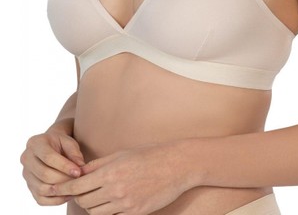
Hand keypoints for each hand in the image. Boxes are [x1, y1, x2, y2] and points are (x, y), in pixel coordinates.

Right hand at [21, 128, 84, 205]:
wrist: (51, 146)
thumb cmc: (61, 143)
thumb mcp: (69, 141)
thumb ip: (74, 152)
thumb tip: (81, 167)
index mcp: (35, 143)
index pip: (48, 157)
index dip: (64, 166)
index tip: (78, 172)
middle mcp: (27, 159)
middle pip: (44, 174)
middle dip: (64, 179)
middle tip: (78, 181)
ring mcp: (26, 174)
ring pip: (42, 188)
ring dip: (60, 190)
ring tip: (75, 188)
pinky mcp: (30, 187)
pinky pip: (41, 199)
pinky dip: (56, 200)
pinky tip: (68, 194)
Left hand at [52, 141, 194, 214]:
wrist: (177, 165)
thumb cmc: (149, 154)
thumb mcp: (122, 154)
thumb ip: (99, 164)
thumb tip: (79, 172)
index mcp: (110, 172)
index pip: (78, 185)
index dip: (64, 188)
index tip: (54, 187)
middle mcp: (115, 190)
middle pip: (83, 201)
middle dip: (77, 196)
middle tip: (78, 190)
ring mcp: (125, 204)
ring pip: (95, 212)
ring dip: (91, 205)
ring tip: (95, 195)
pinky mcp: (135, 213)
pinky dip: (107, 211)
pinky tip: (110, 202)